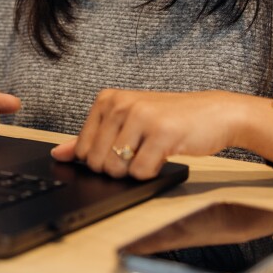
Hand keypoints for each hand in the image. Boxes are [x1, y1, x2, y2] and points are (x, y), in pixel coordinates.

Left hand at [50, 89, 246, 178]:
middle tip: (140, 152)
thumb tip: (58, 154)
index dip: (102, 160)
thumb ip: (91, 138)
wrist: (215, 113)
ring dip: (135, 171)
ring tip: (151, 151)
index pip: (83, 150)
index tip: (123, 148)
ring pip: (117, 169)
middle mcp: (121, 104)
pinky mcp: (162, 133)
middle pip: (98, 163)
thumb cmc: (170, 119)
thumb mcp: (127, 122)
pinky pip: (141, 172)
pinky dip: (151, 173)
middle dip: (118, 168)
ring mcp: (141, 117)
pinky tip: (164, 155)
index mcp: (107, 99)